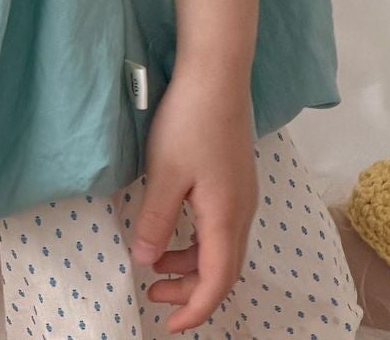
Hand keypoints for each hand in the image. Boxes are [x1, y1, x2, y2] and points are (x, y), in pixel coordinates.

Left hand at [128, 70, 259, 334]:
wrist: (216, 76)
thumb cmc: (189, 122)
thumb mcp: (164, 174)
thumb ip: (157, 221)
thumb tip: (147, 261)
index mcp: (226, 217)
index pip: (216, 281)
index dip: (194, 309)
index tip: (168, 325)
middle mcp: (242, 212)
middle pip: (222, 270)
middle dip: (189, 291)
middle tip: (154, 296)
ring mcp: (242, 194)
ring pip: (221, 247)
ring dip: (191, 264)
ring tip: (156, 263)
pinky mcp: (235, 179)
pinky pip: (220, 226)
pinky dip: (198, 240)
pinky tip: (174, 227)